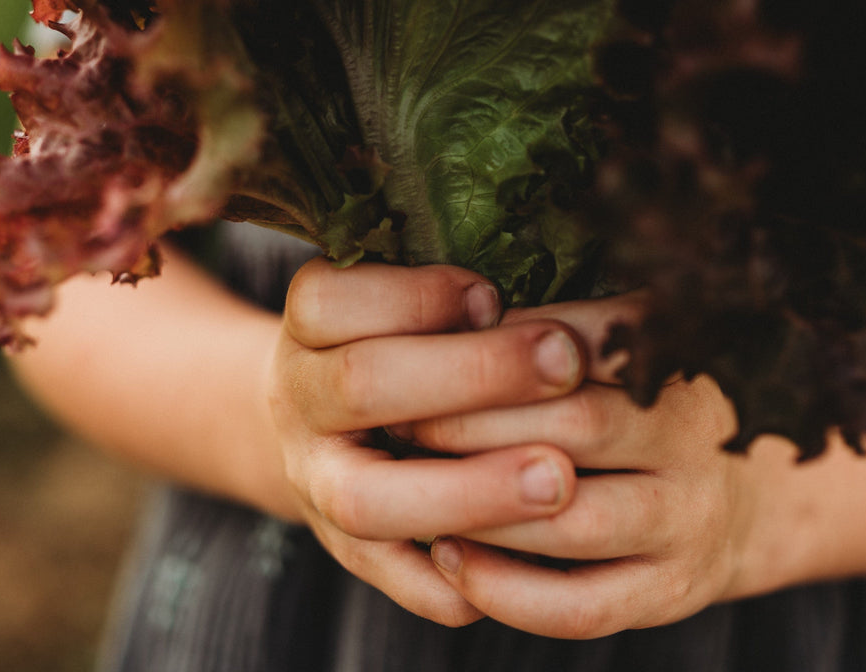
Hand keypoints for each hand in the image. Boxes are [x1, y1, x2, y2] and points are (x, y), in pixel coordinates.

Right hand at [267, 258, 590, 625]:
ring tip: (559, 476)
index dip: (416, 295)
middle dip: (473, 373)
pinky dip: (452, 582)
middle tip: (566, 360)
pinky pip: (394, 579)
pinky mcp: (349, 551)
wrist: (325, 421)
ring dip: (470, 489)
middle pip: (362, 384)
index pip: (331, 299)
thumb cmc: (393, 336)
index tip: (493, 295)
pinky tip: (522, 565)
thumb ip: (446, 291)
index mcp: (308, 325)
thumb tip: (544, 283)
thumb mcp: (397, 295)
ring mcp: (316, 483)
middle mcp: (299, 402)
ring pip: (368, 499)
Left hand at [400, 294, 756, 637]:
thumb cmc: (652, 402)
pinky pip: (580, 604)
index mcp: (678, 358)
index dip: (502, 347)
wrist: (749, 494)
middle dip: (475, 422)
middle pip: (576, 425)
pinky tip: (448, 559)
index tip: (428, 348)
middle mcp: (690, 437)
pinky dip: (506, 589)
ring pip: (572, 519)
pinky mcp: (668, 591)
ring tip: (412, 486)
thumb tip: (456, 314)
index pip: (587, 342)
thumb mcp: (631, 344)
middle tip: (402, 417)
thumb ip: (561, 328)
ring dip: (480, 506)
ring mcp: (685, 520)